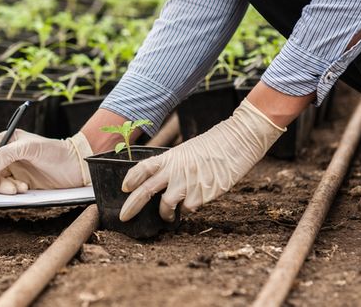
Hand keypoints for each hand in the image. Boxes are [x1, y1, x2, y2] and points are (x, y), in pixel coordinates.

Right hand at [0, 130, 92, 193]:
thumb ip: (7, 154)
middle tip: (1, 185)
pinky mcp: (20, 182)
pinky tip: (25, 189)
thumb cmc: (56, 151)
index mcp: (6, 140)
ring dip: (3, 187)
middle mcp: (6, 154)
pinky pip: (7, 189)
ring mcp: (13, 169)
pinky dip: (12, 191)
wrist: (76, 167)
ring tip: (19, 189)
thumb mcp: (31, 148)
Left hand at [120, 99, 285, 222]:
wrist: (237, 142)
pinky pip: (187, 209)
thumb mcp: (185, 152)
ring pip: (166, 206)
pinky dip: (186, 210)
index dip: (130, 178)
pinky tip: (192, 205)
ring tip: (168, 215)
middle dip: (132, 206)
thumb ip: (170, 166)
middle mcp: (175, 170)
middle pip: (146, 190)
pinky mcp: (202, 194)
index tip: (124, 188)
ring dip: (164, 214)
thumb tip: (157, 183)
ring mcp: (188, 183)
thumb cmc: (211, 147)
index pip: (143, 167)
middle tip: (124, 216)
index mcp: (169, 157)